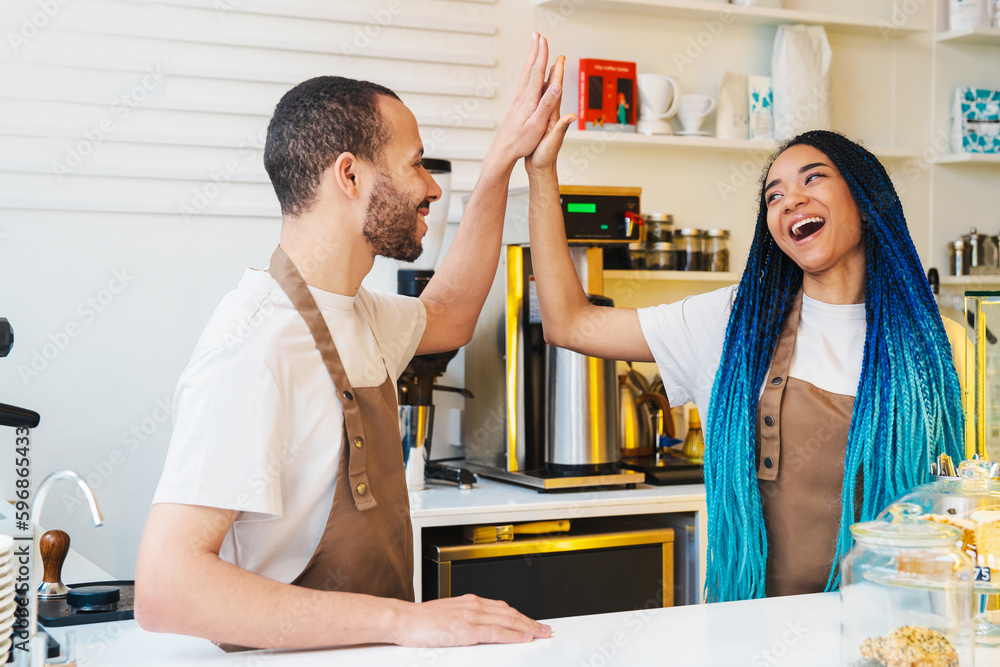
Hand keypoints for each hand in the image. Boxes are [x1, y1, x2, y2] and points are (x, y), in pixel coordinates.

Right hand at [391, 594, 551, 646]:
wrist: (404, 619)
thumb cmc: (420, 620)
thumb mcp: (448, 615)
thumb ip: (465, 618)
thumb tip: (478, 627)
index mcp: (469, 602)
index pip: (502, 607)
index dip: (521, 615)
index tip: (532, 622)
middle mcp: (473, 605)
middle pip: (510, 613)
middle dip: (530, 621)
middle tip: (545, 629)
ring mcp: (471, 617)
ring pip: (507, 620)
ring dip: (528, 627)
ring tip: (541, 633)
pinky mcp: (466, 630)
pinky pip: (495, 632)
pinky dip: (513, 634)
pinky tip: (523, 637)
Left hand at [487, 33, 566, 165]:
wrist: (503, 151)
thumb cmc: (521, 142)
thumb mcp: (538, 125)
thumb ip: (547, 104)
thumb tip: (556, 85)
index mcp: (529, 100)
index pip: (537, 72)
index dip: (541, 54)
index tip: (544, 40)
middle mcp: (522, 97)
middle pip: (529, 68)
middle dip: (535, 50)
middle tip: (537, 35)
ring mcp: (518, 101)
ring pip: (525, 75)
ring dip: (530, 59)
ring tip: (533, 48)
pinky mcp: (516, 107)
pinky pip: (523, 84)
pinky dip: (527, 73)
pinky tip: (527, 74)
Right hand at [525, 54, 575, 174]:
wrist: (541, 169)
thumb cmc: (545, 157)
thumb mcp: (553, 142)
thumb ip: (562, 128)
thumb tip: (572, 116)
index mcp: (554, 116)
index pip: (556, 90)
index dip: (558, 74)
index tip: (559, 57)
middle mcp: (552, 114)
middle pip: (553, 87)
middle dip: (554, 70)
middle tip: (556, 54)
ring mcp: (546, 117)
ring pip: (547, 93)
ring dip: (548, 78)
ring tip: (548, 65)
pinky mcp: (540, 122)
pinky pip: (539, 102)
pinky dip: (538, 92)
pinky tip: (537, 89)